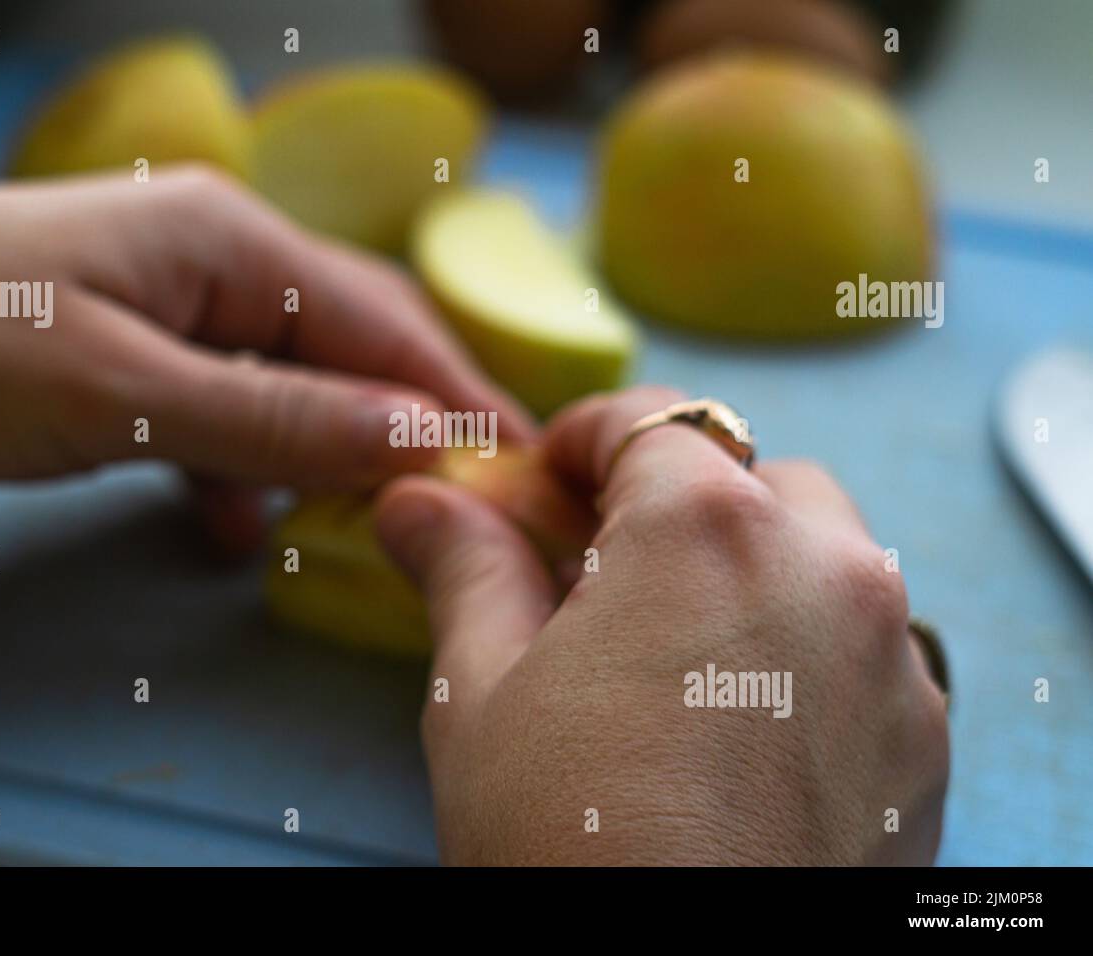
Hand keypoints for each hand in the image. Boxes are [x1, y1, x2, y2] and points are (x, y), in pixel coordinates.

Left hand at [0, 168, 530, 515]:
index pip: (382, 321)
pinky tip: (229, 527)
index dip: (458, 397)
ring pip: (283, 391)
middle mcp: (211, 265)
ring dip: (317, 458)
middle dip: (401, 428)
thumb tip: (421, 436)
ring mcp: (164, 314)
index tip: (524, 466)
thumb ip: (277, 417)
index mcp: (229, 239)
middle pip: (344, 349)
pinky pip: (215, 418)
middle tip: (462, 507)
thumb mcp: (124, 391)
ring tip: (355, 528)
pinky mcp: (121, 365)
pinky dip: (235, 472)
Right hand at [375, 386, 947, 864]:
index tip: (547, 485)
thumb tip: (417, 500)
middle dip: (676, 505)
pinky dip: (807, 648)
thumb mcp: (481, 695)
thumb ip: (463, 569)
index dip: (584, 441)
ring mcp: (891, 654)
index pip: (650, 422)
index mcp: (705, 528)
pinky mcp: (925, 737)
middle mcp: (825, 566)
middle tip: (602, 575)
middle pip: (750, 479)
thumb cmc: (563, 846)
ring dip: (749, 569)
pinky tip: (740, 724)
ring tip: (672, 653)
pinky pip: (867, 645)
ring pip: (822, 555)